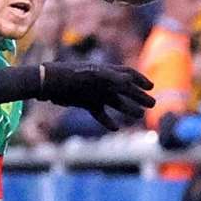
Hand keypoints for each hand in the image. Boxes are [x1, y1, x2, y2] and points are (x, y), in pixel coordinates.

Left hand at [39, 63, 154, 129]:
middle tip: (152, 104)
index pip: (128, 74)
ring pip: (115, 102)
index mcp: (106, 72)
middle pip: (125, 90)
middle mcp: (102, 83)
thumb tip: (128, 80)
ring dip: (128, 108)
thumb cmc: (70, 75)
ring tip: (139, 115)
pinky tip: (115, 128)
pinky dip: (107, 121)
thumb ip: (110, 77)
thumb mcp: (91, 75)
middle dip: (139, 96)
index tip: (151, 87)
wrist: (48, 83)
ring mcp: (95, 94)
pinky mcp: (86, 104)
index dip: (141, 80)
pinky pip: (100, 114)